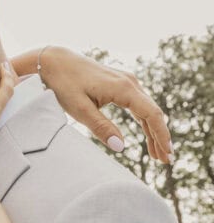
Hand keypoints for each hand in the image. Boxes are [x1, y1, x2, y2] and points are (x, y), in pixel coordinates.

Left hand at [38, 47, 172, 162]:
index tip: (167, 154)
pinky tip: (148, 137)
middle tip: (166, 161)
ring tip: (158, 156)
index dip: (161, 135)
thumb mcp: (79, 108)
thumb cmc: (64, 84)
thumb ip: (101, 127)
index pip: (151, 114)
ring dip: (154, 132)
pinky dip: (145, 122)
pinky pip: (139, 106)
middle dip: (161, 138)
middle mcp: (130, 82)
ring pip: (147, 110)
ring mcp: (126, 82)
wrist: (55, 61)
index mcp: (123, 88)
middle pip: (153, 113)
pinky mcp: (120, 85)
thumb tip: (121, 147)